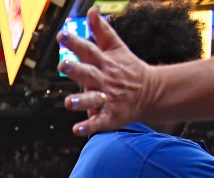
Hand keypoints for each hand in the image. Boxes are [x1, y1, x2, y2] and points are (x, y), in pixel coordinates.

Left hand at [59, 7, 157, 135]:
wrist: (151, 92)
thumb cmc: (127, 69)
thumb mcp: (116, 48)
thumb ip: (102, 31)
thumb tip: (92, 10)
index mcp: (104, 63)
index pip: (88, 50)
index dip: (75, 42)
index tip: (61, 35)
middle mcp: (104, 80)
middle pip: (88, 73)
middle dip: (76, 69)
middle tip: (63, 64)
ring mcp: (108, 99)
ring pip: (93, 99)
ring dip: (81, 101)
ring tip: (68, 103)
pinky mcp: (111, 116)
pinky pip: (99, 122)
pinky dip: (89, 126)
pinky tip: (77, 129)